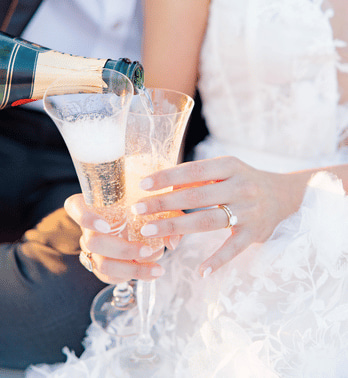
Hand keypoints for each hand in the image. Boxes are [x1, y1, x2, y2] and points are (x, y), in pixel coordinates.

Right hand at [64, 194, 176, 282]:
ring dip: (131, 269)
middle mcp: (88, 225)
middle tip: (147, 251)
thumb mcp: (154, 196)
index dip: (86, 218)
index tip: (106, 225)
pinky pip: (108, 276)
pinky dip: (130, 276)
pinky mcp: (101, 262)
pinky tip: (151, 273)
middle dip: (122, 250)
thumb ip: (165, 211)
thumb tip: (173, 241)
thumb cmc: (142, 197)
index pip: (75, 207)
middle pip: (93, 242)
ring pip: (102, 264)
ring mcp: (92, 246)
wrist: (139, 207)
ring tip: (156, 268)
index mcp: (91, 202)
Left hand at [130, 157, 309, 275]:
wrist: (284, 194)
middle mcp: (240, 186)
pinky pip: (233, 248)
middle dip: (164, 203)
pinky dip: (217, 260)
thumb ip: (197, 180)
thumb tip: (161, 191)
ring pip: (208, 221)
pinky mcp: (255, 233)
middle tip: (138, 210)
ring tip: (150, 232)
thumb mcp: (224, 171)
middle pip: (196, 197)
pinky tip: (200, 271)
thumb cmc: (242, 180)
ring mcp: (249, 210)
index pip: (194, 170)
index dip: (167, 177)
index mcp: (230, 165)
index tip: (143, 185)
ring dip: (177, 227)